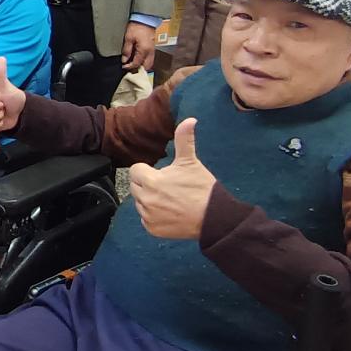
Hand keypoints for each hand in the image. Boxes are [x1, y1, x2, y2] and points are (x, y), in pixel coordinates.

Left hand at [121, 22, 156, 70]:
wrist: (146, 19)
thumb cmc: (137, 27)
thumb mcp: (128, 38)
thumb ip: (126, 50)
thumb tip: (124, 60)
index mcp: (144, 51)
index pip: (137, 64)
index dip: (129, 67)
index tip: (124, 66)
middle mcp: (150, 52)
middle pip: (146, 67)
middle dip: (138, 69)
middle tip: (129, 67)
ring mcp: (152, 50)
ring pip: (149, 63)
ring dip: (142, 66)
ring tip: (134, 64)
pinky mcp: (153, 48)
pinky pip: (150, 58)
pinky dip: (145, 61)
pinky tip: (138, 59)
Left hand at [127, 118, 218, 239]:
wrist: (214, 218)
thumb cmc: (202, 189)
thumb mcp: (191, 162)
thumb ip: (184, 139)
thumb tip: (189, 120)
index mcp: (150, 181)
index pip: (136, 170)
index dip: (148, 170)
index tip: (162, 174)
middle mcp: (145, 200)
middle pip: (136, 186)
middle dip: (148, 184)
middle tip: (168, 186)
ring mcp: (148, 216)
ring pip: (140, 202)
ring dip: (150, 199)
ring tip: (171, 199)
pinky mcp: (152, 230)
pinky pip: (145, 219)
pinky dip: (154, 216)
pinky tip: (170, 212)